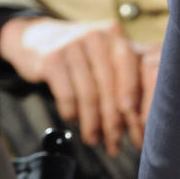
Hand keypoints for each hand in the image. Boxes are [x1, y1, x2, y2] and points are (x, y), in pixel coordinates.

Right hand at [0, 17, 157, 153]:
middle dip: (114, 120)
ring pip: (89, 94)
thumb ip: (125, 79)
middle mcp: (96, 36)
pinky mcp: (51, 58)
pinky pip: (67, 95)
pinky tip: (73, 121)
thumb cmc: (82, 57)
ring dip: (92, 123)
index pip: (131, 70)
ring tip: (93, 139)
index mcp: (115, 35)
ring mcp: (72, 44)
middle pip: (110, 86)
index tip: (138, 126)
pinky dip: (72, 113)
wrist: (39, 38)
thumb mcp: (104, 57)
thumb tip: (141, 123)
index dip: (135, 99)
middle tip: (115, 144)